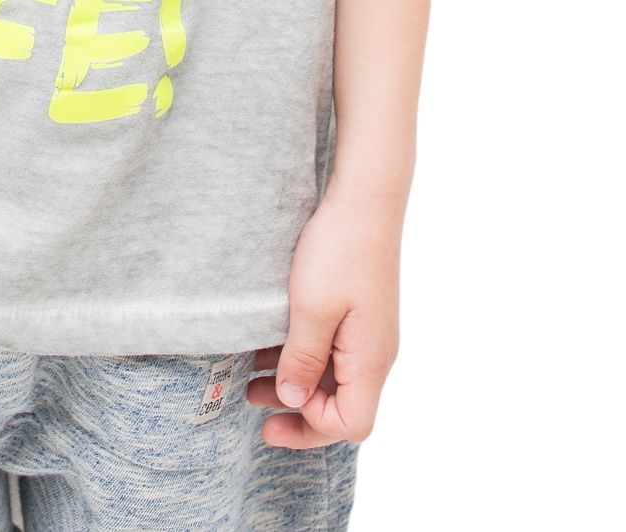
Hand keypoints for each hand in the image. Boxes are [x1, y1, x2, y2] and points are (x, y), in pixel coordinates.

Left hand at [246, 185, 401, 446]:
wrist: (365, 197)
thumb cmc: (340, 249)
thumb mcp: (312, 308)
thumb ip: (303, 359)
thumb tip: (293, 400)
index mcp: (370, 359)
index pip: (351, 424)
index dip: (311, 428)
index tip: (272, 416)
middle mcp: (374, 353)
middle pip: (342, 406)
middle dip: (296, 411)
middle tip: (252, 400)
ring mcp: (367, 333)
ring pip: (333, 378)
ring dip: (294, 382)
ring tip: (251, 377)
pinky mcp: (358, 313)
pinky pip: (332, 350)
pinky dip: (301, 355)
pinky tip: (269, 344)